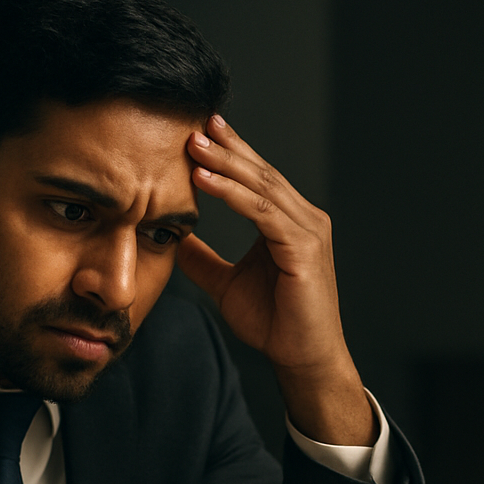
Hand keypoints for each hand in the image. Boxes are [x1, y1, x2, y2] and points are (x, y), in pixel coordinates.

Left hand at [177, 115, 375, 446]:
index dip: (230, 154)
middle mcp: (304, 219)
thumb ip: (205, 259)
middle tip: (195, 125)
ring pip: (262, 187)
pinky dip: (232, 194)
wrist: (302, 359)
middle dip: (226, 148)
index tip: (200, 131)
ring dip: (225, 164)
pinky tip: (205, 180)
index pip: (257, 179)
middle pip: (261, 174)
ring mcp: (308, 231)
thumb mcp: (227, 284)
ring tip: (194, 145)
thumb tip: (176, 240)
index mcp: (289, 223)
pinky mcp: (304, 249)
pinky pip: (263, 213)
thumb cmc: (275, 324)